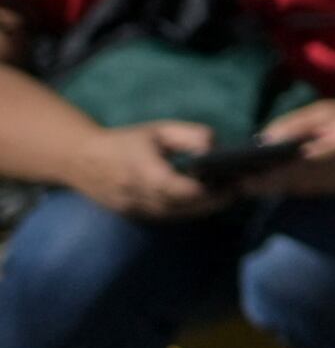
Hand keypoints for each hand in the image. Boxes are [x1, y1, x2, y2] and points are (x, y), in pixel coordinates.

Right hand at [83, 120, 230, 221]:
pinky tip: (206, 200)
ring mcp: (135, 210)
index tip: (234, 182)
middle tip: (240, 189)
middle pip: (184, 207)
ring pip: (177, 215)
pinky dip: (188, 210)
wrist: (82, 161)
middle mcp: (138, 196)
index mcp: (142, 171)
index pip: (180, 189)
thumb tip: (217, 147)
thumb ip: (191, 136)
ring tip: (229, 194)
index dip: (209, 190)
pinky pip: (167, 217)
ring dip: (204, 208)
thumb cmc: (126, 141)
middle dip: (214, 201)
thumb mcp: (159, 130)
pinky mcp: (135, 216)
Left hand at [254, 94, 334, 200]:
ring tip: (247, 181)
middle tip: (236, 183)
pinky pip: (306, 188)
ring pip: (298, 188)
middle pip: (295, 182)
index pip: (299, 167)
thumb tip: (262, 144)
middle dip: (265, 184)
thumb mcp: (322, 111)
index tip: (244, 180)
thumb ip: (293, 126)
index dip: (271, 176)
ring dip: (274, 186)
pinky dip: (289, 184)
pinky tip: (271, 179)